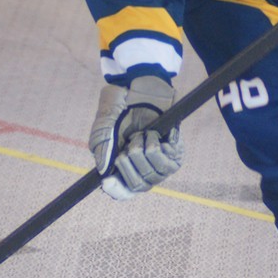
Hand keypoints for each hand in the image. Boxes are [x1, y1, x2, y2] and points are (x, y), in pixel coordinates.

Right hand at [89, 76, 183, 200]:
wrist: (141, 86)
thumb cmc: (121, 106)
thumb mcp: (104, 126)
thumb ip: (102, 149)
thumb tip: (103, 173)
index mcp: (124, 166)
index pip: (123, 192)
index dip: (116, 190)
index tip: (108, 181)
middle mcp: (143, 168)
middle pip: (137, 187)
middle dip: (128, 164)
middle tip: (127, 143)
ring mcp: (160, 162)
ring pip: (151, 176)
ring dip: (141, 151)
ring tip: (140, 134)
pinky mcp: (175, 153)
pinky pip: (165, 163)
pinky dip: (154, 145)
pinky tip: (152, 133)